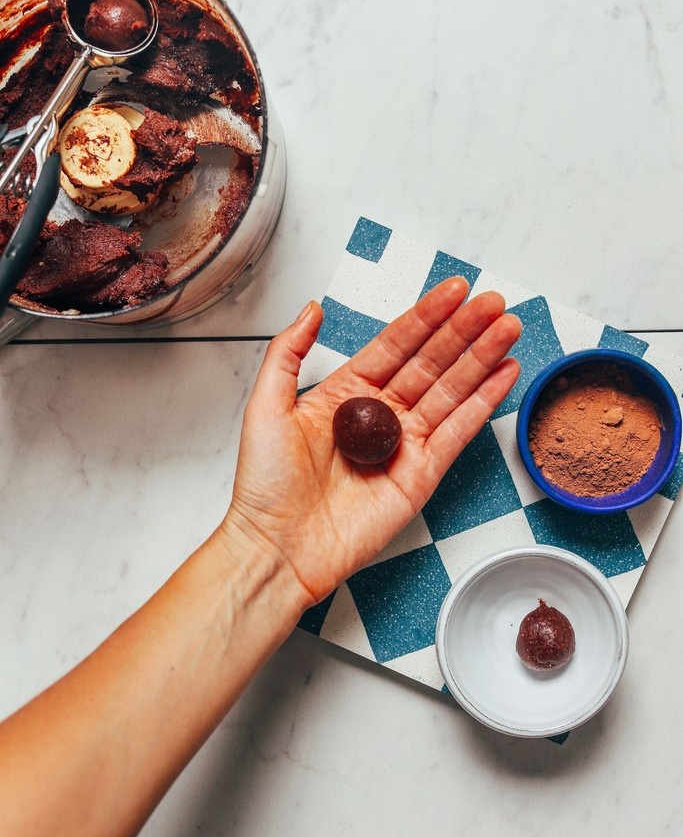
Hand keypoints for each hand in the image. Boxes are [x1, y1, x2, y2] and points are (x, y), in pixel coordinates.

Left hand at [224, 277, 521, 606]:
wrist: (278, 546)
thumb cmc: (265, 483)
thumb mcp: (266, 405)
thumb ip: (287, 352)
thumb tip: (312, 308)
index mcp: (346, 393)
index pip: (395, 344)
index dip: (426, 316)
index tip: (454, 289)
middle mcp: (380, 414)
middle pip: (431, 363)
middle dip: (464, 331)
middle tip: (494, 303)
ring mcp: (404, 444)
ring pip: (451, 391)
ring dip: (481, 359)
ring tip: (509, 328)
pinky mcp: (421, 476)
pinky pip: (458, 432)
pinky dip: (483, 404)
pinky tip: (504, 375)